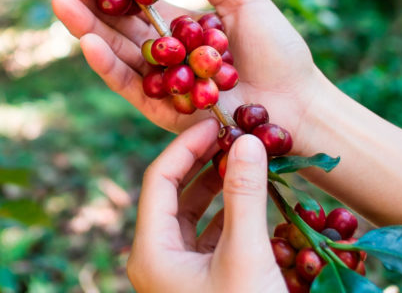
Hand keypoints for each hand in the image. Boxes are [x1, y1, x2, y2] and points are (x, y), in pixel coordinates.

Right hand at [48, 0, 329, 153]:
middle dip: (88, 3)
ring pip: (120, 53)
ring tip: (60, 2)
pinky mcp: (166, 111)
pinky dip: (110, 65)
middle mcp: (170, 54)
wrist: (298, 100)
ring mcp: (166, 83)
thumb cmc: (278, 49)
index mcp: (185, 27)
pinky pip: (133, 87)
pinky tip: (89, 41)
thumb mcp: (242, 0)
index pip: (139, 3)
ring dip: (88, 29)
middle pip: (122, 27)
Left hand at [127, 118, 286, 292]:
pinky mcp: (203, 276)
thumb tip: (249, 140)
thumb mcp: (245, 253)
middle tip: (231, 135)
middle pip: (174, 191)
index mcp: (152, 251)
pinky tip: (249, 193)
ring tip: (243, 158)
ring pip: (193, 209)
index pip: (159, 178)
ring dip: (217, 182)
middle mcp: (158, 257)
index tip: (216, 124)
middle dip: (203, 159)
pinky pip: (210, 229)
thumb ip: (244, 195)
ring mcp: (179, 268)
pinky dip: (229, 207)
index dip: (187, 145)